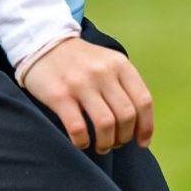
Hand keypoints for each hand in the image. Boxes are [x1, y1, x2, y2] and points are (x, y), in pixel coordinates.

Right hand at [20, 36, 155, 151]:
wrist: (44, 44)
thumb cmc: (82, 62)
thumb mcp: (109, 63)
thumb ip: (125, 86)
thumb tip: (139, 124)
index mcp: (121, 65)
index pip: (143, 101)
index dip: (146, 127)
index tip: (142, 142)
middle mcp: (103, 73)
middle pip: (126, 116)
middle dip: (124, 137)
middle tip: (116, 143)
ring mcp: (81, 83)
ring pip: (106, 124)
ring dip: (106, 143)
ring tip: (102, 146)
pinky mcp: (59, 95)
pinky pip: (78, 128)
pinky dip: (83, 142)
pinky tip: (82, 142)